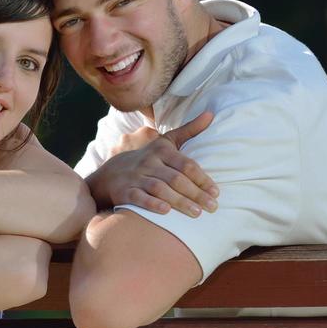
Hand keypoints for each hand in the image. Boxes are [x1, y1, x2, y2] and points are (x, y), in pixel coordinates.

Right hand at [87, 111, 218, 215]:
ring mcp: (136, 177)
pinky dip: (152, 204)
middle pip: (175, 178)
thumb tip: (211, 114)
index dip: (202, 178)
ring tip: (196, 213)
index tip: (216, 192)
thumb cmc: (148, 159)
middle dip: (195, 194)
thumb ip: (189, 131)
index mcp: (161, 151)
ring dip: (179, 201)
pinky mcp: (125, 192)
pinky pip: (139, 198)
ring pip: (159, 188)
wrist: (110, 173)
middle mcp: (148, 163)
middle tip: (212, 207)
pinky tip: (166, 211)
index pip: (185, 164)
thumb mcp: (165, 142)